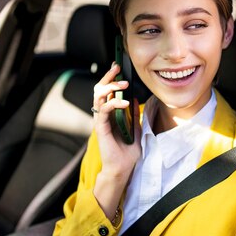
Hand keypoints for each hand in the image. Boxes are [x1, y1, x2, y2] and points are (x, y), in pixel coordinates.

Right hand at [92, 63, 140, 217]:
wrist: (123, 169)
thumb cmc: (128, 152)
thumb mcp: (136, 129)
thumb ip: (134, 115)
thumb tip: (136, 99)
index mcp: (110, 114)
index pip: (108, 91)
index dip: (111, 78)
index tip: (118, 66)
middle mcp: (103, 115)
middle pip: (100, 90)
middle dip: (108, 77)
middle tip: (118, 68)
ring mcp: (101, 121)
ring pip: (98, 97)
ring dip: (111, 87)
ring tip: (123, 84)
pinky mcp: (101, 128)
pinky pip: (104, 110)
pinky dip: (114, 103)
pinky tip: (125, 102)